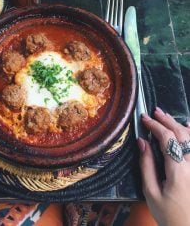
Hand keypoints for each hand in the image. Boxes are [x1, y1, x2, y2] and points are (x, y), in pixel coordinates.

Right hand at [138, 107, 189, 225]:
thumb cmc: (170, 215)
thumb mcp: (151, 193)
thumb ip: (146, 166)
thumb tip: (142, 142)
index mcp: (178, 171)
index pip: (167, 139)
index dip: (155, 126)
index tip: (144, 118)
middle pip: (181, 134)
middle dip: (166, 121)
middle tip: (154, 112)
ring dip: (178, 124)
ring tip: (166, 116)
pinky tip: (188, 126)